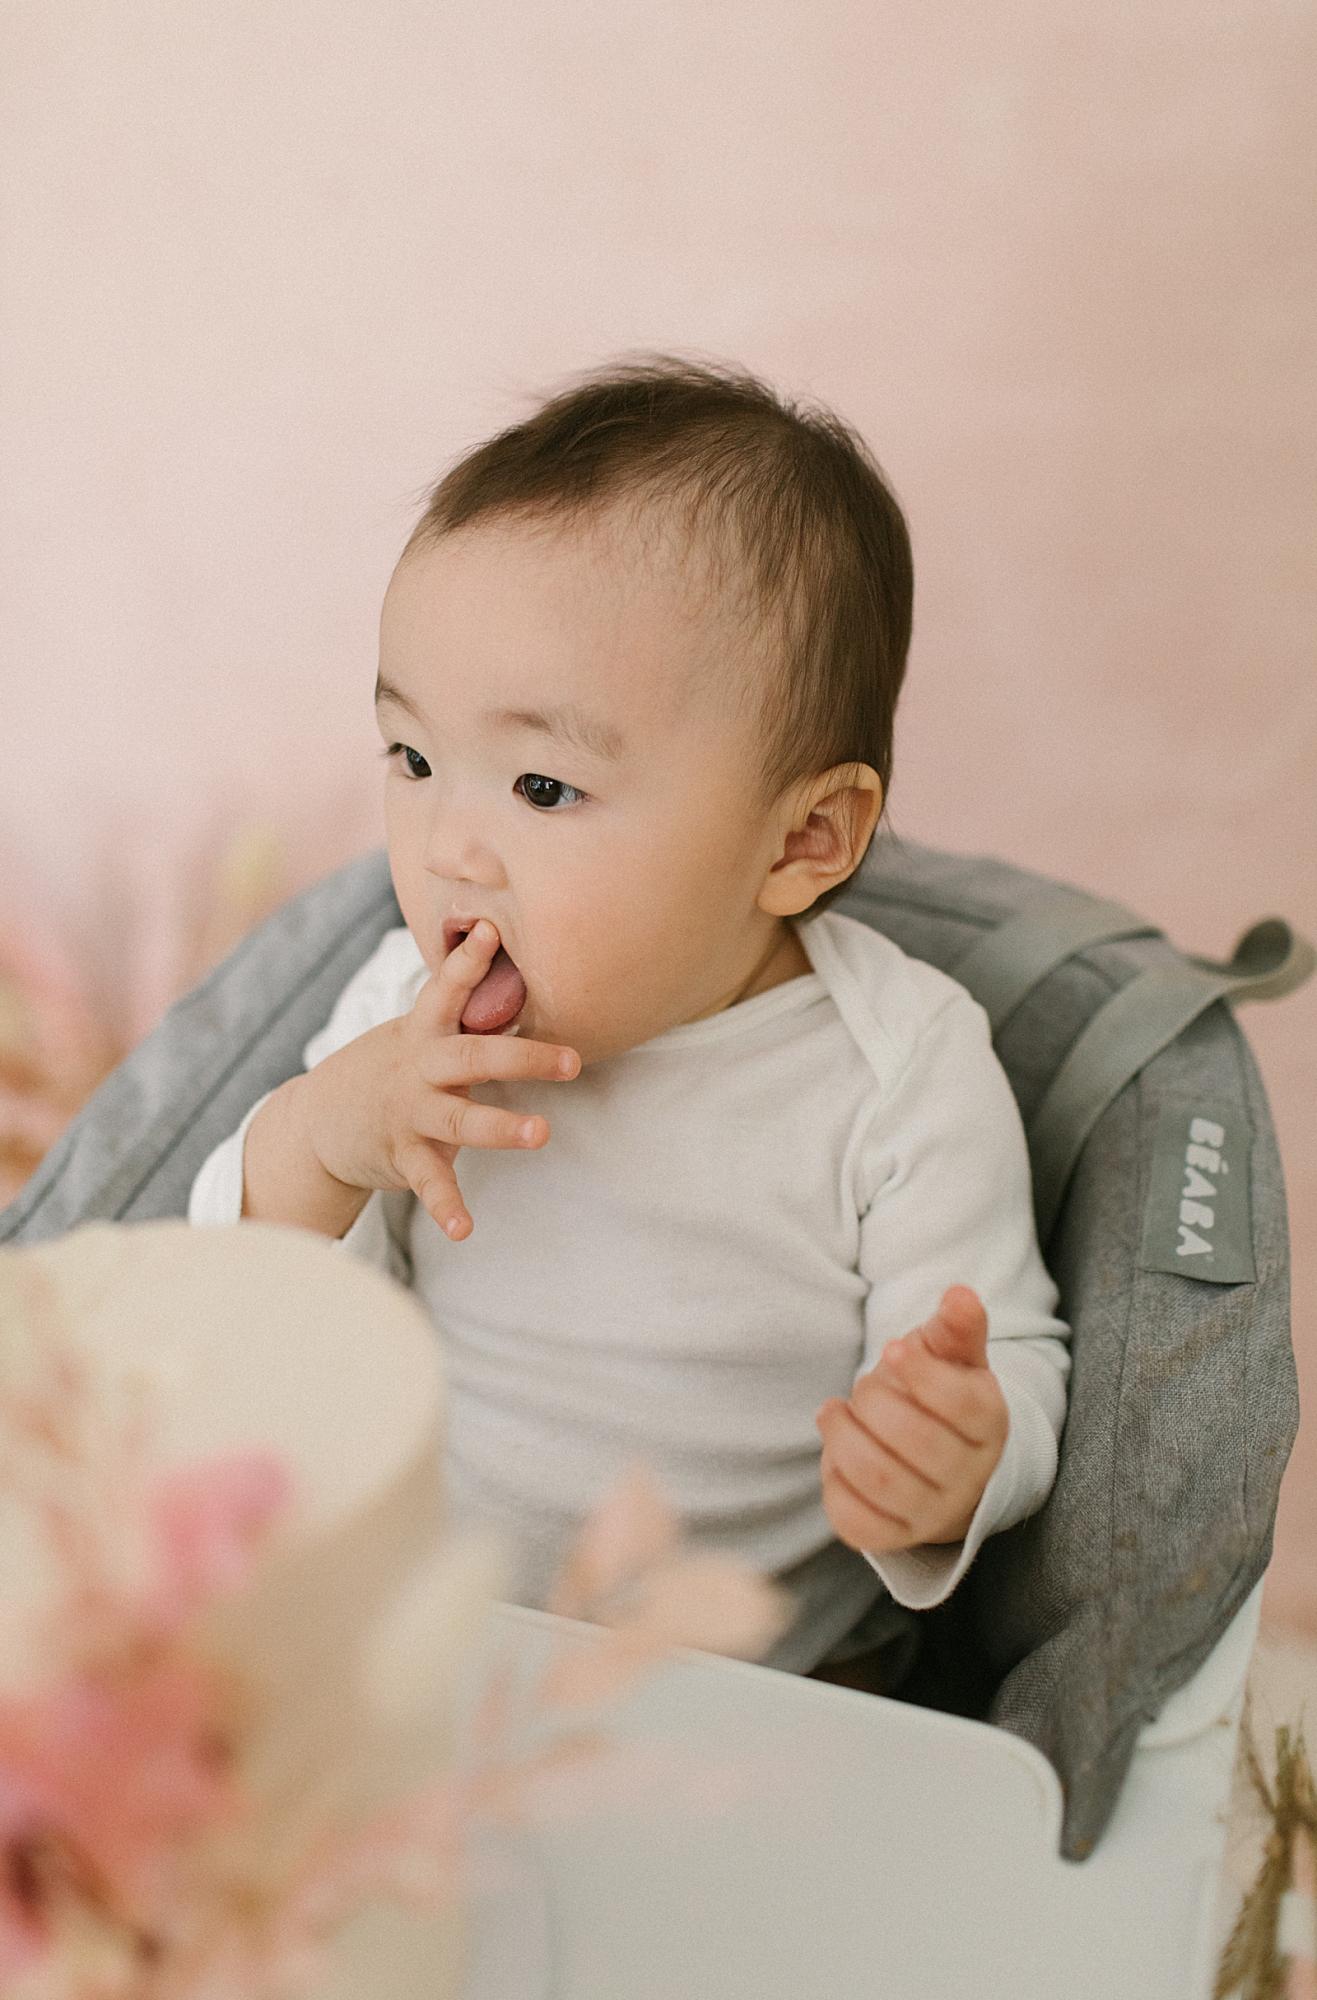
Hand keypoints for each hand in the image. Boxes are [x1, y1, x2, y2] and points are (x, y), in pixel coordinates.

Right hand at [243, 920, 579, 1240]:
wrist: (317, 1121)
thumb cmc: (388, 1069)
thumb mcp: (415, 1034)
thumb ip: (458, 1011)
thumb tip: (503, 952)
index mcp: (424, 1034)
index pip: (446, 990)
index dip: (468, 962)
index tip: (492, 931)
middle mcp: (418, 1069)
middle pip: (472, 1056)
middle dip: (522, 1057)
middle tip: (571, 1061)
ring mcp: (408, 1113)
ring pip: (459, 1119)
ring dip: (500, 1127)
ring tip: (540, 1134)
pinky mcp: (401, 1155)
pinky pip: (429, 1183)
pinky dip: (447, 1207)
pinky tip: (466, 1228)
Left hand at [815, 1286, 1007, 1552]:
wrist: (941, 1465)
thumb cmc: (942, 1398)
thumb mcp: (954, 1358)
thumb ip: (956, 1327)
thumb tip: (959, 1295)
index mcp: (992, 1426)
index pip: (964, 1403)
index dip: (922, 1372)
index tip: (893, 1349)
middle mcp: (970, 1478)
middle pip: (916, 1441)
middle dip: (875, 1401)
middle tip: (865, 1386)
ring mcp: (932, 1514)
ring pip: (880, 1480)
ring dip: (844, 1436)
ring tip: (835, 1413)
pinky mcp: (894, 1537)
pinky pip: (856, 1521)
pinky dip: (834, 1481)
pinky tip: (836, 1454)